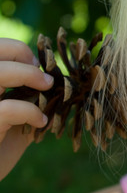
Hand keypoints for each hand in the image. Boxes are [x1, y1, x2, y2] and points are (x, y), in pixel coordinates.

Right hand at [0, 38, 53, 180]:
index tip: (37, 63)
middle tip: (41, 72)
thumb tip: (55, 76)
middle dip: (20, 54)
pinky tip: (42, 120)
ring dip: (27, 75)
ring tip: (47, 86)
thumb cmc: (0, 143)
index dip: (15, 49)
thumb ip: (28, 94)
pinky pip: (7, 110)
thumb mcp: (17, 114)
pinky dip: (30, 111)